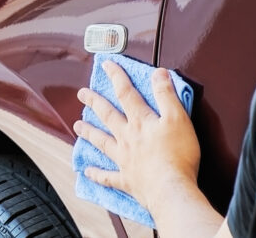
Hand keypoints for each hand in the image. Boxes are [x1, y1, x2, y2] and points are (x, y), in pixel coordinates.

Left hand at [73, 61, 200, 213]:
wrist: (171, 190)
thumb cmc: (178, 156)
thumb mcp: (178, 118)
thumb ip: (167, 95)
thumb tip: (159, 73)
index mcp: (140, 122)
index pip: (126, 93)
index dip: (116, 77)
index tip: (106, 65)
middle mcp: (127, 138)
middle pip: (107, 115)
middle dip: (94, 102)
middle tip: (82, 94)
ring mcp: (124, 159)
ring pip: (101, 142)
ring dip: (89, 132)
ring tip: (77, 126)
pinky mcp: (127, 180)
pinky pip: (107, 177)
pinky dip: (97, 174)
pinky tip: (87, 171)